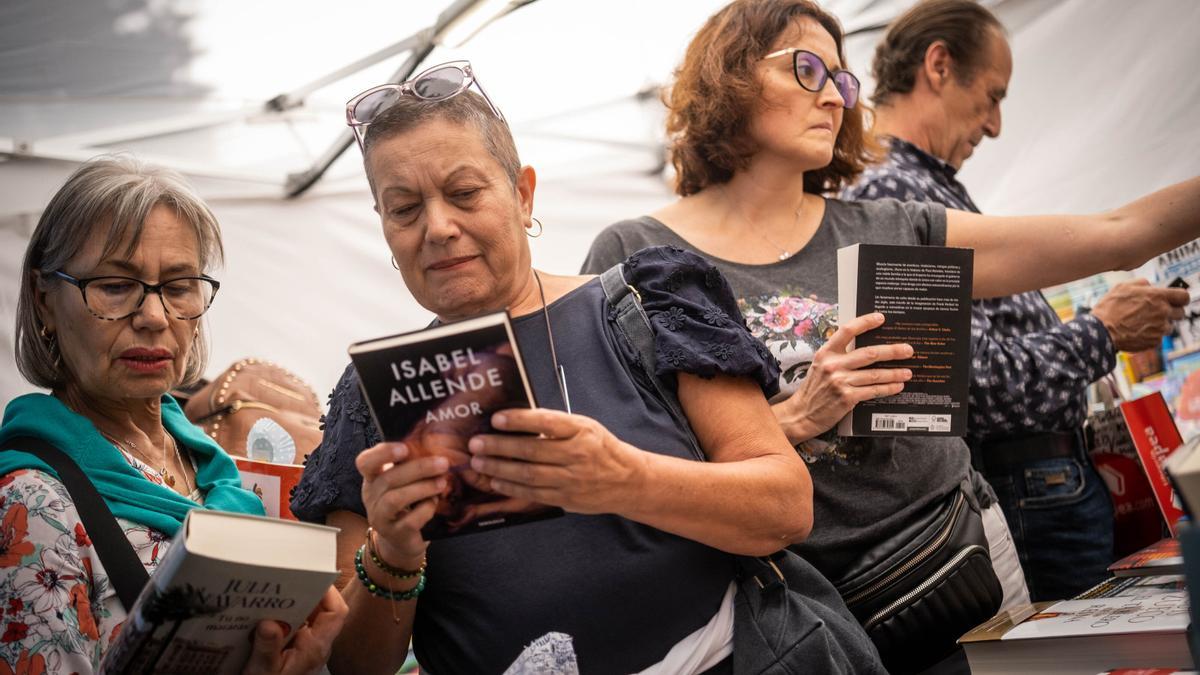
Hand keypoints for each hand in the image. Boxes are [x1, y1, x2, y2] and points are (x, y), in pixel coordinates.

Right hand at [242, 586, 347, 674]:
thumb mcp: (262, 673)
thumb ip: (267, 648)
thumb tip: (269, 623)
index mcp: (315, 648)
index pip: (336, 613)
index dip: (329, 592)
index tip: (312, 576)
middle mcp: (315, 646)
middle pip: (321, 611)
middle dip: (306, 593)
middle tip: (286, 578)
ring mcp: (305, 649)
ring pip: (307, 618)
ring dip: (292, 605)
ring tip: (273, 591)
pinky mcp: (292, 652)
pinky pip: (293, 628)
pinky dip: (282, 618)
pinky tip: (264, 613)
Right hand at [355, 442, 446, 568]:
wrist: (402, 539)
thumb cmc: (405, 503)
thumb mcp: (404, 481)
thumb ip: (411, 466)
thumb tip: (436, 448)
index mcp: (372, 478)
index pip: (365, 462)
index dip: (382, 453)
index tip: (405, 449)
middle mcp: (371, 497)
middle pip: (388, 478)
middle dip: (418, 469)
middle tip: (443, 463)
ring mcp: (380, 518)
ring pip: (395, 499)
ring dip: (422, 488)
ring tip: (442, 483)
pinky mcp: (395, 534)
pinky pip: (409, 521)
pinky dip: (426, 509)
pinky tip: (435, 503)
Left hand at [466, 408, 645, 514]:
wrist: (627, 480)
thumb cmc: (600, 448)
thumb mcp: (585, 427)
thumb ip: (556, 425)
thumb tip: (516, 422)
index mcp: (582, 430)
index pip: (546, 422)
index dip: (519, 420)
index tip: (496, 418)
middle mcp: (578, 454)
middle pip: (532, 450)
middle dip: (499, 446)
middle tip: (476, 443)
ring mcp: (572, 479)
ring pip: (529, 474)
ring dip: (499, 468)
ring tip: (479, 461)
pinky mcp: (566, 498)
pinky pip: (533, 493)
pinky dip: (511, 487)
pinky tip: (495, 480)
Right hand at [772, 312, 913, 442]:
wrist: (802, 414)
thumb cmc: (814, 389)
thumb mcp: (821, 366)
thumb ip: (838, 355)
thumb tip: (865, 349)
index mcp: (826, 353)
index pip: (847, 331)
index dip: (865, 322)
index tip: (881, 318)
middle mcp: (833, 365)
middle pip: (869, 353)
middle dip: (892, 351)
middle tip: (908, 350)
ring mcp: (840, 381)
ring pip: (875, 374)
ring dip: (895, 373)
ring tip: (908, 372)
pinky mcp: (847, 397)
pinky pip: (873, 391)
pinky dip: (888, 388)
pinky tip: (897, 386)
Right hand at [1091, 279, 1188, 351]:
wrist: (1101, 331)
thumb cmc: (1109, 307)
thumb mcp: (1123, 287)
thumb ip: (1142, 283)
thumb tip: (1151, 286)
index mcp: (1158, 296)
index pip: (1184, 297)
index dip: (1180, 299)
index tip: (1174, 301)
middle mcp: (1163, 312)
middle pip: (1180, 313)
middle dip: (1170, 312)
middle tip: (1155, 313)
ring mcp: (1160, 329)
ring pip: (1168, 327)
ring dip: (1159, 325)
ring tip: (1141, 324)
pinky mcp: (1155, 342)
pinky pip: (1158, 338)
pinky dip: (1150, 336)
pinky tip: (1136, 332)